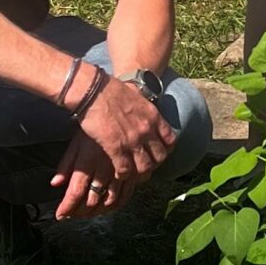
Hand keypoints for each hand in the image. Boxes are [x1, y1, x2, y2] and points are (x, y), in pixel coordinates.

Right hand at [52, 76, 172, 218]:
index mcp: (153, 117)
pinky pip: (125, 169)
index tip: (159, 153)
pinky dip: (124, 174)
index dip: (166, 150)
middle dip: (154, 164)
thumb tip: (144, 107)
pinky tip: (120, 173)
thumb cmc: (111, 90)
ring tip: (134, 174)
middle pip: (159, 157)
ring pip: (144, 167)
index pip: (170, 140)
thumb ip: (143, 106)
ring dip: (140, 173)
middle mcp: (147, 130)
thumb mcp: (137, 95)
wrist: (94, 90)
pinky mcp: (116, 147)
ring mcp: (132, 140)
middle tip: (145, 166)